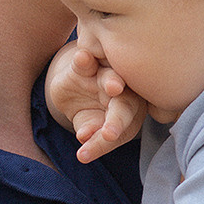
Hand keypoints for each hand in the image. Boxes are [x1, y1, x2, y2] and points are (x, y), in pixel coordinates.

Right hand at [46, 44, 146, 162]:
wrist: (73, 91)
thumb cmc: (89, 114)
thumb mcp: (88, 126)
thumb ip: (90, 132)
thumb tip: (84, 137)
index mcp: (130, 114)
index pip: (122, 130)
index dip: (110, 140)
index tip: (103, 145)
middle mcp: (124, 92)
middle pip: (125, 105)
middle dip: (117, 120)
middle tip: (109, 134)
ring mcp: (105, 75)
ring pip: (111, 78)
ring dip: (112, 81)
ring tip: (114, 87)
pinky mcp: (86, 62)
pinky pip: (88, 60)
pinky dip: (85, 59)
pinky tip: (82, 58)